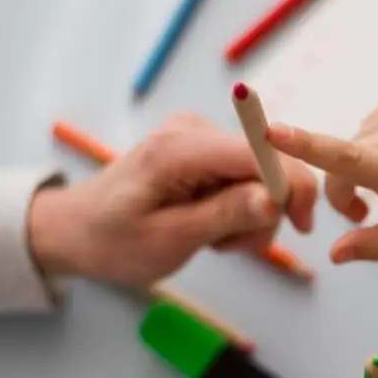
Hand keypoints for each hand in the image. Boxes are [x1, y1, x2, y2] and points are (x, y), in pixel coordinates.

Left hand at [28, 113, 317, 285]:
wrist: (75, 231)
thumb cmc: (112, 240)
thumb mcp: (169, 239)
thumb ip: (224, 215)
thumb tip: (274, 199)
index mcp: (182, 148)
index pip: (262, 152)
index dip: (294, 186)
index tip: (302, 228)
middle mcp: (194, 130)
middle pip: (267, 164)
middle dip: (264, 211)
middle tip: (230, 247)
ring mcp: (198, 138)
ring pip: (259, 176)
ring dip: (249, 216)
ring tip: (213, 240)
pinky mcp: (202, 151)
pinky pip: (242, 178)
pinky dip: (237, 209)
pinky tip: (210, 226)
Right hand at [267, 92, 377, 262]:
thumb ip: (377, 245)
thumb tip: (334, 254)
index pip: (346, 158)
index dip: (306, 145)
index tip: (271, 131)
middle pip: (341, 162)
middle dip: (345, 190)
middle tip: (367, 213)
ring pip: (356, 143)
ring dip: (364, 165)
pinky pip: (373, 125)